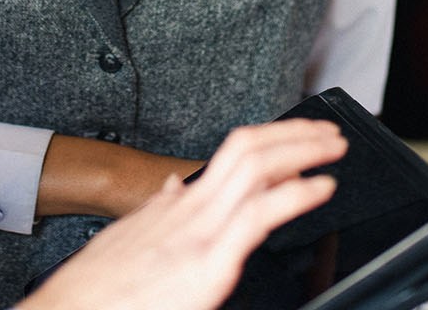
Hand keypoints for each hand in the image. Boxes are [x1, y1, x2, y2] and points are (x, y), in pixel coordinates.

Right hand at [17, 119, 344, 309]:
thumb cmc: (94, 295)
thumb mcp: (125, 242)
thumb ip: (155, 214)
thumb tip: (171, 192)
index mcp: (174, 208)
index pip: (231, 156)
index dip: (270, 142)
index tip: (297, 141)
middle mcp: (187, 209)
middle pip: (247, 148)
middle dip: (294, 134)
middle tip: (327, 133)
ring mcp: (197, 230)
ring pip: (256, 165)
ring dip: (303, 150)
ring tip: (334, 149)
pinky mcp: (208, 261)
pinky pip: (260, 212)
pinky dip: (298, 194)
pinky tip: (322, 189)